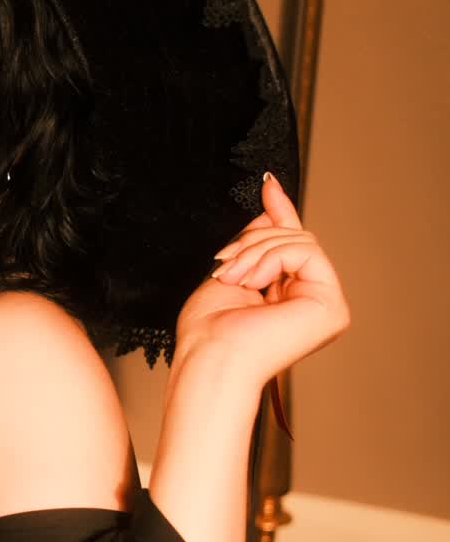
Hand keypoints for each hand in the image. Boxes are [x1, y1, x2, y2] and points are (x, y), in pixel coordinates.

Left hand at [173, 173, 350, 383]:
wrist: (210, 358)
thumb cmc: (210, 331)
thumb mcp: (232, 270)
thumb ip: (259, 240)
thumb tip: (273, 202)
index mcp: (289, 298)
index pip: (293, 245)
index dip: (281, 212)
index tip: (267, 183)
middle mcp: (312, 303)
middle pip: (295, 238)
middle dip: (254, 241)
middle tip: (225, 265)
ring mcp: (326, 306)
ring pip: (301, 241)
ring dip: (256, 252)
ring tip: (233, 278)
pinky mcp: (332, 308)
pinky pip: (307, 251)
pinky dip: (271, 258)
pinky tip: (253, 282)